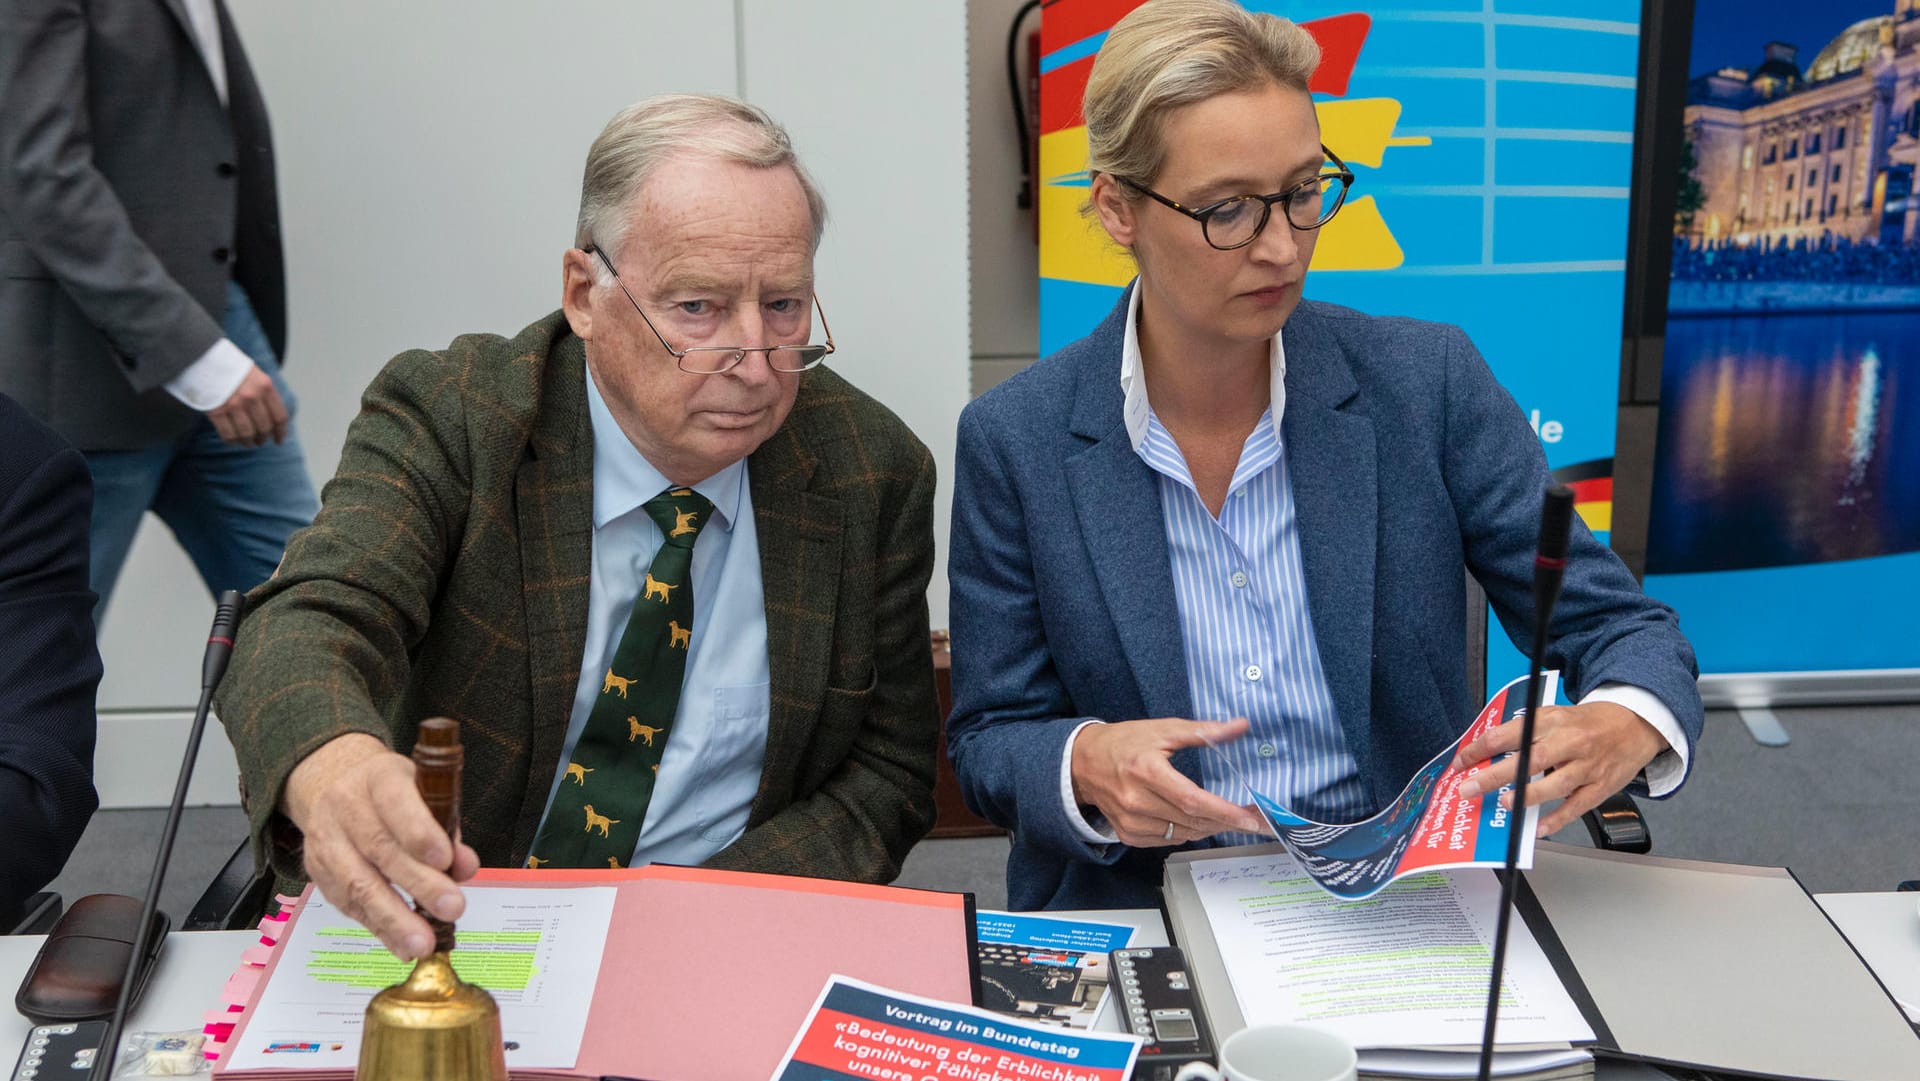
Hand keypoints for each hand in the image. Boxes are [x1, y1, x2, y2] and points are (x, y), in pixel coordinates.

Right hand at [206, 364, 289, 446]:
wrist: (204, 358)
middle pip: (264, 428)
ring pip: (247, 434)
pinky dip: (233, 441)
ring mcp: (233, 405)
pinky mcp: (216, 412)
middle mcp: (252, 397)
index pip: (279, 417)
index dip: (281, 432)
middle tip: (261, 441)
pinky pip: (228, 434)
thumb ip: (266, 395)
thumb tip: (274, 419)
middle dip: (264, 438)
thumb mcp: (256, 375)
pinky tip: (235, 440)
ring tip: (249, 443)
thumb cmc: (232, 368)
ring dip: (249, 442)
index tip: (279, 439)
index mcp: (265, 386)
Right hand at [282, 733, 480, 959]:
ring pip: (358, 884)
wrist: (333, 785)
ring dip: (395, 919)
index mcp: (378, 777)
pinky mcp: (319, 873)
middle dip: (418, 883)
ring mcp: (327, 841)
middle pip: (379, 848)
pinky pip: (349, 906)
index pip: (395, 801)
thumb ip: (446, 829)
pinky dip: (380, 929)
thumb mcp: (424, 792)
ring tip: (425, 943)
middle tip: (452, 908)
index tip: (445, 859)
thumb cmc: (392, 793)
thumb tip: (465, 867)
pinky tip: (403, 946)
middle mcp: (345, 807)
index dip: (419, 832)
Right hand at [1070, 717, 1267, 846]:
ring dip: (1209, 827)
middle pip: (1192, 820)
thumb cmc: (1125, 742)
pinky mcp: (1128, 835)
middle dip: (1226, 821)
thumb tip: (1240, 726)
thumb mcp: (1163, 729)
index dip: (1225, 812)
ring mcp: (1131, 822)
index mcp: (1147, 772)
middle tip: (1251, 817)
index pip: (1193, 800)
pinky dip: (1186, 831)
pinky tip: (1194, 819)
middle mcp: (1137, 801)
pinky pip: (1168, 840)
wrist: (1083, 763)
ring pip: (1183, 834)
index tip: (1251, 818)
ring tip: (1225, 816)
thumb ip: (1203, 731)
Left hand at [1452, 701, 1666, 837]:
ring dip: (1528, 795)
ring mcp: (1587, 766)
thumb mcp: (1553, 716)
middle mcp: (1569, 742)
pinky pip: (1577, 806)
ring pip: (1556, 783)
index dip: (1481, 749)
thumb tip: (1487, 754)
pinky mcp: (1600, 787)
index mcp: (1551, 721)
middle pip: (1530, 759)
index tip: (1462, 763)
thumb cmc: (1586, 723)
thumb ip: (1524, 733)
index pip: (1509, 734)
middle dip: (1496, 774)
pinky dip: (1557, 819)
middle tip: (1470, 788)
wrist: (1635, 724)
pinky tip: (1539, 829)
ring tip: (1505, 803)